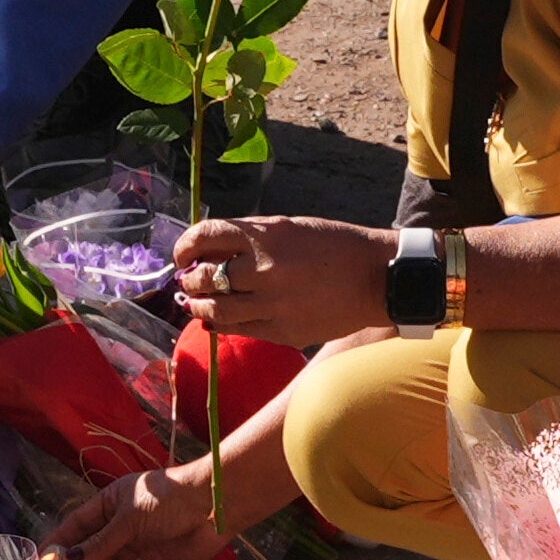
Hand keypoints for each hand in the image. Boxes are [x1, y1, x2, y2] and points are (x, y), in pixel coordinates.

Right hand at [54, 463, 239, 559]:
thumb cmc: (167, 501)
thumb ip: (99, 543)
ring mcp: (144, 543)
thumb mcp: (127, 519)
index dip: (60, 539)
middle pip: (94, 545)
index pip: (79, 523)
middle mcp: (126, 523)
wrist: (214, 506)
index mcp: (113, 502)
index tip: (41, 557)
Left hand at [167, 213, 393, 349]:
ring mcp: (273, 304)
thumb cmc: (333, 246)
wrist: (377, 278)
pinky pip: (241, 331)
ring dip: (199, 308)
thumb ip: (248, 239)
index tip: (182, 255)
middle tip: (189, 282)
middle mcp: (264, 270)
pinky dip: (222, 327)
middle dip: (190, 281)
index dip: (184, 246)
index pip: (204, 236)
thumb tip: (206, 253)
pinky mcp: (283, 332)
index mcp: (266, 236)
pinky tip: (218, 322)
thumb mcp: (289, 228)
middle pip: (205, 278)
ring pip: (216, 312)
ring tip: (197, 304)